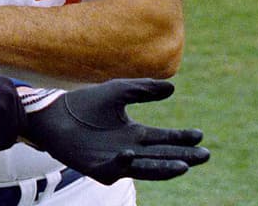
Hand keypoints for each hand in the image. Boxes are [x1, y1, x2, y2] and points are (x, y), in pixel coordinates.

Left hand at [20, 79, 208, 184]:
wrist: (54, 114)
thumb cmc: (84, 104)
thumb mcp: (118, 91)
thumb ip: (143, 89)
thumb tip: (172, 88)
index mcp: (135, 134)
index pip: (165, 139)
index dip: (182, 138)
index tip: (200, 135)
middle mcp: (129, 150)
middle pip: (161, 156)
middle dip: (183, 157)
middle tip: (204, 156)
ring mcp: (114, 161)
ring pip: (145, 168)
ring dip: (163, 167)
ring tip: (183, 166)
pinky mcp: (97, 168)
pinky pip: (114, 168)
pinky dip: (123, 162)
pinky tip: (130, 152)